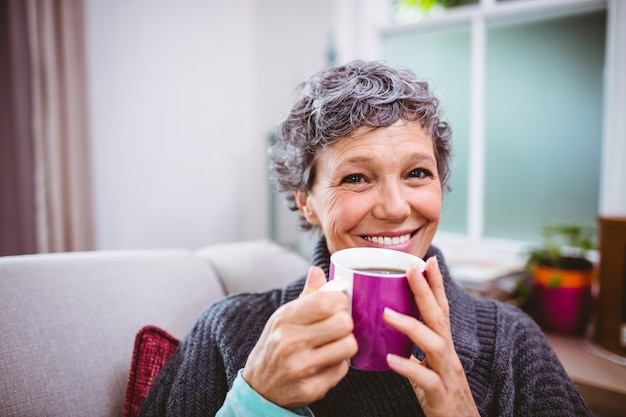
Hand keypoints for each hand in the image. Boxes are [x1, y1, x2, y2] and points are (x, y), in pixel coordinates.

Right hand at [242, 266, 357, 409]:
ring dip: (345, 345)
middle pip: (344, 323)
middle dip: (345, 324)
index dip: (341, 301)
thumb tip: (318, 271)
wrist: (259, 388)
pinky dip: (338, 366)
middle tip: (337, 328)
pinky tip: (324, 363)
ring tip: (333, 345)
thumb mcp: (283, 317)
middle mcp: (291, 342)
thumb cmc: (275, 345)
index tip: (337, 306)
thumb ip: (306, 295)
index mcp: (285, 318)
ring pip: (349, 346)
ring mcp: (300, 367)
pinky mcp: (311, 389)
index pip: (327, 301)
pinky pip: (343, 370)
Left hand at [383, 257, 479, 416]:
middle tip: (412, 267)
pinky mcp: (441, 396)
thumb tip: (393, 332)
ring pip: (435, 344)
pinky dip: (410, 368)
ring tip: (387, 314)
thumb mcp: (431, 368)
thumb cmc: (443, 397)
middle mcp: (449, 355)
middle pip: (439, 317)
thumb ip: (416, 351)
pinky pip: (427, 380)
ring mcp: (447, 375)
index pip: (441, 309)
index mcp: (444, 346)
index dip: (436, 284)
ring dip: (411, 326)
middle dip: (426, 290)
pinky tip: (392, 361)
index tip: (428, 259)